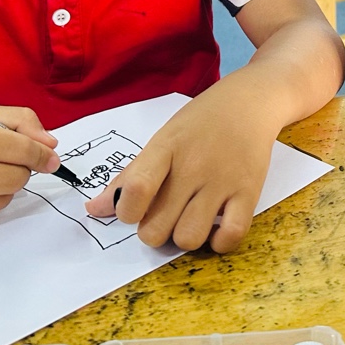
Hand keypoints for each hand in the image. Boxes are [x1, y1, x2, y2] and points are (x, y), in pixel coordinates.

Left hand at [85, 73, 282, 252]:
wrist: (250, 102)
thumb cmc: (200, 122)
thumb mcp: (162, 139)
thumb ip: (130, 177)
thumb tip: (94, 210)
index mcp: (165, 148)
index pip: (136, 189)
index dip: (126, 213)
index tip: (134, 210)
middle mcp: (193, 166)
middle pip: (156, 228)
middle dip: (154, 231)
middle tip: (165, 215)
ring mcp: (223, 181)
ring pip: (189, 238)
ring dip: (185, 238)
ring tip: (190, 220)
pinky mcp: (250, 192)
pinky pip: (231, 235)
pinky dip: (219, 242)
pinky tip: (215, 227)